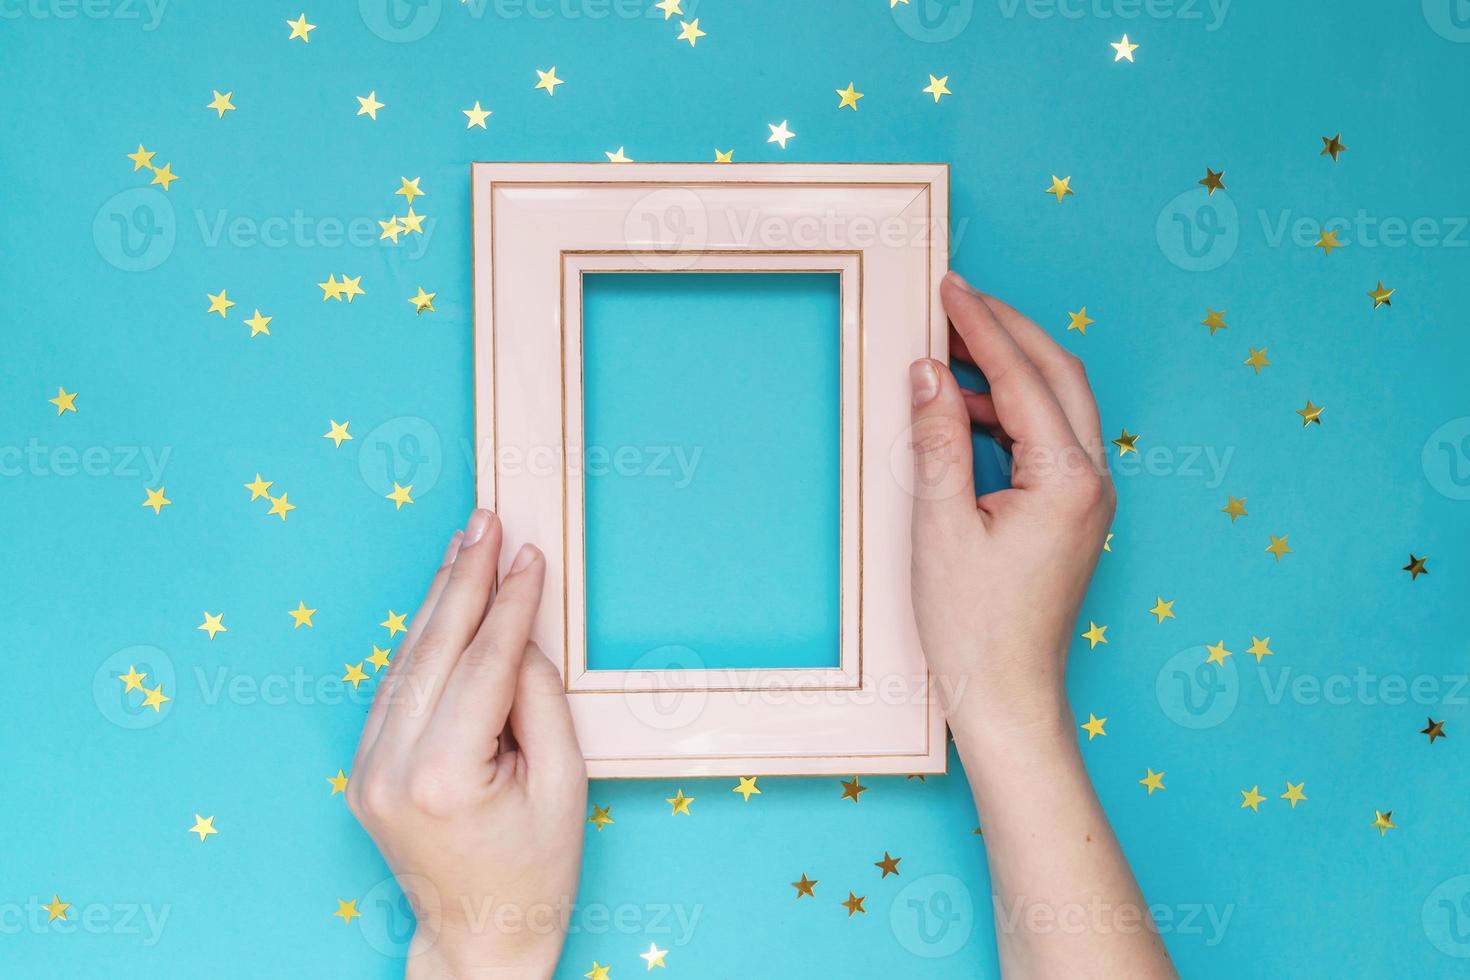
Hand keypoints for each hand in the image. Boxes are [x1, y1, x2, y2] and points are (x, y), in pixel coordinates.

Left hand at [347, 509, 586, 979]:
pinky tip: (442, 602)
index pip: (483, 664)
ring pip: (406, 660)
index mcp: (445, 777)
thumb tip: (517, 631)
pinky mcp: (364, 769)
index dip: (511, 603)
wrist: (480, 933)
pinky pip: (396, 688)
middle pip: (433, 649)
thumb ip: (539, 698)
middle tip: (486, 522)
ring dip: (438, 600)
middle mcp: (392, 768)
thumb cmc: (534, 870)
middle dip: (463, 579)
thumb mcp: (564, 783)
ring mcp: (367, 770)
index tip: (529, 555)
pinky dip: (422, 641)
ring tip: (466, 546)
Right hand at [909, 271, 1113, 747]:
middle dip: (1007, 328)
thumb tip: (928, 372)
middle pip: (1059, 372)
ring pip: (1060, 400)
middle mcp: (1093, 480)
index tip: (948, 287)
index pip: (1023, 375)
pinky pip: (1051, 435)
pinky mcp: (1076, 510)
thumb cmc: (973, 626)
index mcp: (1066, 480)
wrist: (1007, 694)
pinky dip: (1012, 409)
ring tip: (950, 351)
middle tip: (956, 298)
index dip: (981, 325)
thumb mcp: (940, 526)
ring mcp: (1091, 495)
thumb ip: (937, 440)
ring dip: (1011, 367)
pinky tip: (966, 412)